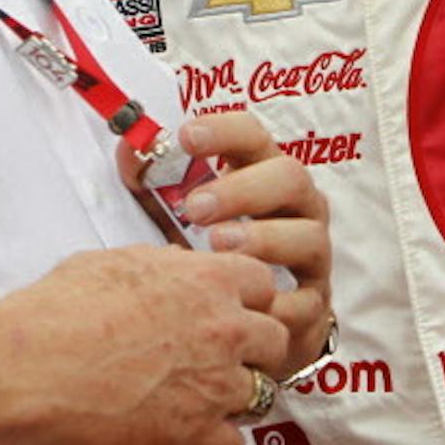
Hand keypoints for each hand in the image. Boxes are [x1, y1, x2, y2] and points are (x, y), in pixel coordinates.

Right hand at [6, 242, 290, 444]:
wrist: (38, 364)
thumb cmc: (65, 308)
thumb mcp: (118, 260)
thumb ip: (164, 264)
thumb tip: (178, 264)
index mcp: (208, 280)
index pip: (264, 284)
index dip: (247, 298)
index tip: (230, 309)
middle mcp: (224, 330)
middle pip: (274, 340)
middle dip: (252, 347)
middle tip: (220, 355)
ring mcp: (216, 386)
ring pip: (262, 394)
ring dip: (235, 395)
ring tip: (199, 395)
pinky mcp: (197, 436)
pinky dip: (214, 441)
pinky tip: (185, 429)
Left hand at [152, 112, 332, 377]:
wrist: (250, 312)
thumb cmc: (210, 248)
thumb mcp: (177, 210)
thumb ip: (152, 180)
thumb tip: (129, 150)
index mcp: (262, 170)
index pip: (253, 136)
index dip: (223, 131)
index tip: (185, 138)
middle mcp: (296, 204)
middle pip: (288, 177)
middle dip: (241, 189)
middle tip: (194, 207)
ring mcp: (311, 250)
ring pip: (307, 234)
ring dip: (263, 238)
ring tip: (218, 246)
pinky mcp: (316, 300)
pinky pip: (307, 300)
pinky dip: (279, 303)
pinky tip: (248, 303)